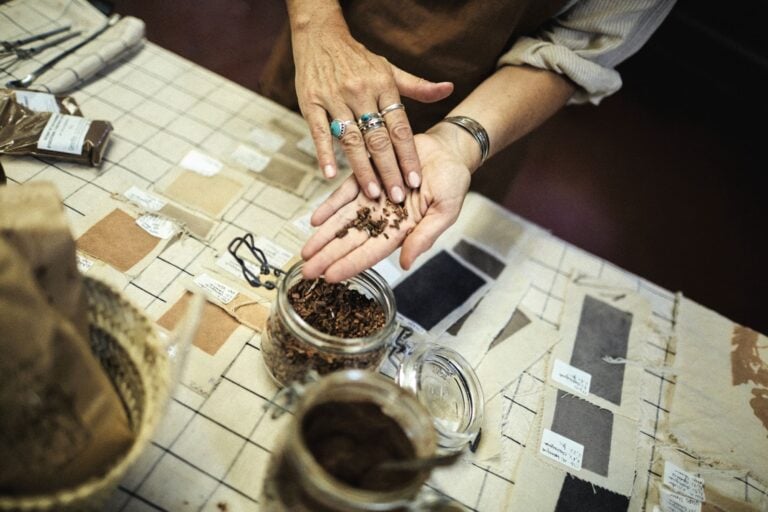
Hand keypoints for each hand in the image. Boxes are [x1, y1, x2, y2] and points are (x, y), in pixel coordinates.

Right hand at [291, 18, 452, 202]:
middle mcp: (360, 92)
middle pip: (378, 138)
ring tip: (372, 193)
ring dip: (362, 168)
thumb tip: (449, 89)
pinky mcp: (310, 101)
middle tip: (398, 196)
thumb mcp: (390, 69)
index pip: (400, 127)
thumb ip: (418, 87)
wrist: (320, 36)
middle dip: (390, 170)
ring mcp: (334, 97)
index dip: (408, 155)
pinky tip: (329, 175)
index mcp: (383, 85)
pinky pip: (318, 132)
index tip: (416, 180)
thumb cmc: (358, 59)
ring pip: (351, 139)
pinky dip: (324, 153)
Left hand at [301, 133, 470, 281]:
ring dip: (323, 236)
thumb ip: (425, 236)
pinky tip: (314, 220)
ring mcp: (373, 197)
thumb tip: (405, 264)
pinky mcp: (367, 176)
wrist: (449, 149)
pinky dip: (330, 205)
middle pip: (351, 241)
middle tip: (306, 272)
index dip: (350, 264)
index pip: (372, 252)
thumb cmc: (453, 181)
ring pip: (343, 220)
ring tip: (305, 252)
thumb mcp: (445, 211)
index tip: (330, 277)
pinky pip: (344, 193)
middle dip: (328, 257)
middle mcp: (383, 217)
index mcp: (403, 229)